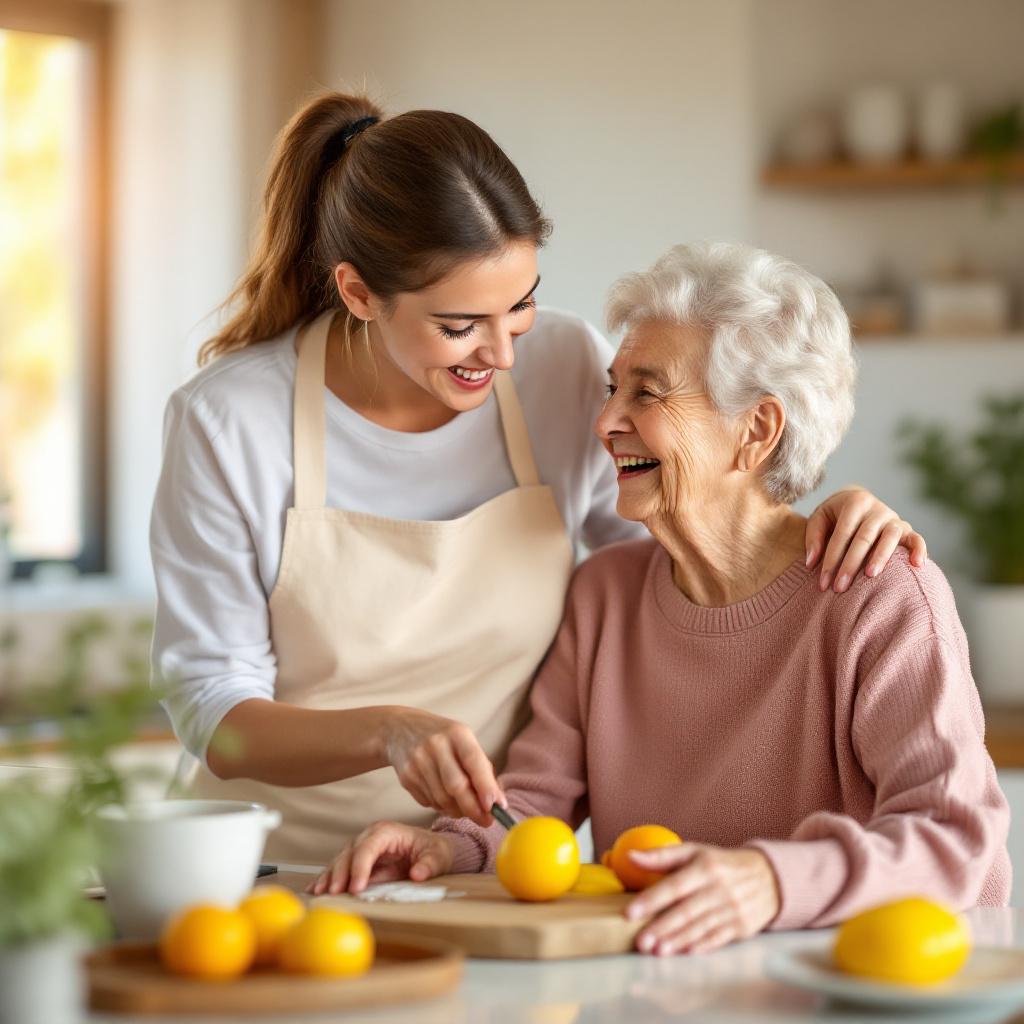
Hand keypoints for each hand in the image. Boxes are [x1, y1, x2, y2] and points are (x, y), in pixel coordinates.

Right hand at [307, 821, 454, 895]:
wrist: (432, 849)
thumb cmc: (434, 850)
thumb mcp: (437, 856)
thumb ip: (428, 864)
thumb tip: (417, 874)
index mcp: (387, 831)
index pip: (368, 847)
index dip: (360, 866)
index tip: (356, 887)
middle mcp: (370, 836)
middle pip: (349, 853)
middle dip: (340, 873)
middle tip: (335, 893)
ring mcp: (361, 846)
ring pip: (340, 860)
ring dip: (329, 877)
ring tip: (319, 894)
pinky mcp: (358, 859)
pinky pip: (340, 868)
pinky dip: (327, 878)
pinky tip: (315, 890)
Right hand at [384, 708, 504, 827]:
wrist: (400, 729)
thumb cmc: (444, 739)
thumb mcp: (465, 742)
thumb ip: (482, 770)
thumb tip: (498, 803)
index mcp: (457, 733)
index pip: (474, 761)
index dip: (485, 786)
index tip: (496, 807)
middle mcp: (436, 745)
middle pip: (456, 786)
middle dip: (473, 808)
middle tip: (486, 821)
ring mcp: (418, 761)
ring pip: (442, 799)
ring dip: (458, 810)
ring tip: (464, 808)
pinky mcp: (406, 777)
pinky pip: (429, 802)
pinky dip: (441, 807)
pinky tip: (444, 798)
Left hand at [625, 844, 779, 955]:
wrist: (769, 877)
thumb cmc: (722, 864)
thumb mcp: (695, 852)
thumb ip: (662, 856)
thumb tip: (631, 857)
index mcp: (705, 867)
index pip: (675, 885)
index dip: (652, 899)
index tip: (630, 912)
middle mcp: (719, 889)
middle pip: (686, 911)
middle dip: (662, 927)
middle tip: (641, 941)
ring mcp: (732, 910)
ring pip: (700, 928)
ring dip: (677, 941)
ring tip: (657, 950)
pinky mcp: (741, 927)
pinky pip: (717, 939)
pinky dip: (700, 947)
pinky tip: (684, 953)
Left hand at [805, 487, 926, 592]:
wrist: (858, 501)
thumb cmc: (835, 516)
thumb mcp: (820, 518)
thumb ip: (813, 538)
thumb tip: (811, 563)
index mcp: (854, 502)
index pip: (842, 533)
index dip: (831, 558)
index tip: (823, 583)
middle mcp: (877, 509)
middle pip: (864, 538)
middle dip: (851, 564)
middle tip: (840, 587)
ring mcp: (894, 518)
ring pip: (890, 537)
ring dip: (880, 557)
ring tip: (870, 576)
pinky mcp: (907, 529)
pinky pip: (917, 539)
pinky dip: (919, 550)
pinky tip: (917, 565)